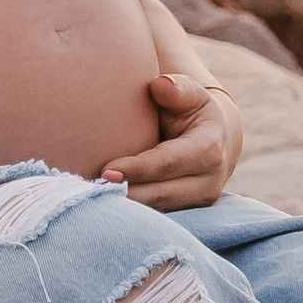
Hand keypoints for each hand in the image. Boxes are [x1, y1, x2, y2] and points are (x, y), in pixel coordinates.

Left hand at [100, 69, 242, 211]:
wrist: (214, 138)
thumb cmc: (190, 109)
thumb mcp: (189, 93)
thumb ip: (177, 88)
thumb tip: (161, 85)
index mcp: (208, 149)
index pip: (168, 162)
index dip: (138, 169)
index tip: (105, 170)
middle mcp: (208, 182)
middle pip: (160, 194)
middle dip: (125, 195)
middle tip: (88, 190)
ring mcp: (198, 202)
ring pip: (156, 211)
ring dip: (124, 209)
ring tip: (89, 200)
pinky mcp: (185, 213)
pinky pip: (154, 217)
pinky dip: (129, 214)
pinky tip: (101, 207)